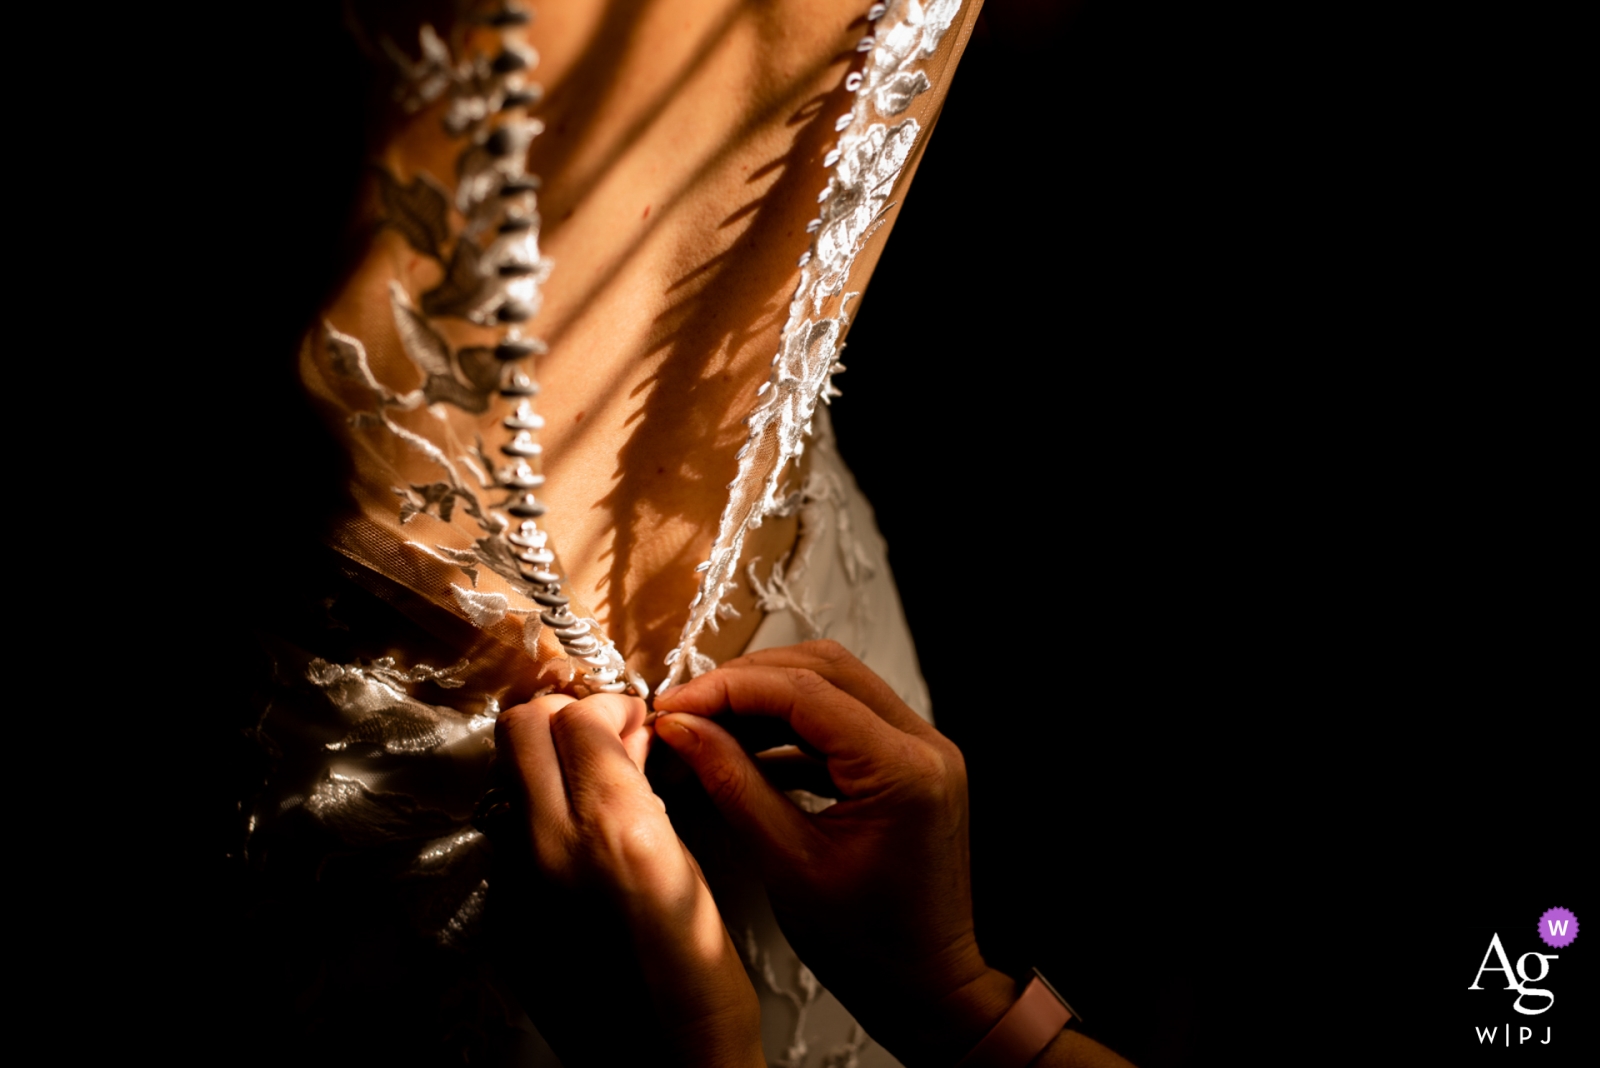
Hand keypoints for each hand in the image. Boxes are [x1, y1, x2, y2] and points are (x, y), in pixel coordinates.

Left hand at [494, 692, 761, 1067]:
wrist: (664, 1062)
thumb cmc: (698, 976)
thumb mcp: (688, 861)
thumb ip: (646, 788)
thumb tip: (629, 736)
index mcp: (611, 829)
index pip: (577, 718)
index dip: (609, 705)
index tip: (632, 719)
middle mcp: (550, 848)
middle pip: (521, 729)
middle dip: (563, 718)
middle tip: (604, 738)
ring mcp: (517, 883)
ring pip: (508, 777)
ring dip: (546, 765)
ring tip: (595, 788)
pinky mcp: (504, 914)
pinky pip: (509, 836)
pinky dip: (540, 819)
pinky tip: (581, 843)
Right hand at [652, 640, 1017, 1062]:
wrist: (927, 988)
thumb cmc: (866, 946)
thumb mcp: (787, 863)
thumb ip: (733, 783)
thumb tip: (681, 726)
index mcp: (903, 770)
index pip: (805, 692)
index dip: (728, 689)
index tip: (673, 704)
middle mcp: (925, 744)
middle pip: (823, 670)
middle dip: (747, 681)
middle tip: (686, 708)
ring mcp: (923, 750)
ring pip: (834, 685)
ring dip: (768, 698)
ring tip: (707, 726)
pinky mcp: (909, 763)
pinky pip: (845, 720)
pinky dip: (792, 727)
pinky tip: (745, 749)